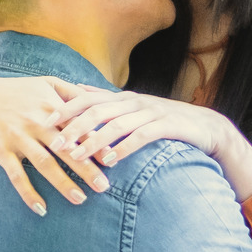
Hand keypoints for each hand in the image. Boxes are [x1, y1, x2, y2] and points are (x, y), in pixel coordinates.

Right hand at [0, 74, 109, 214]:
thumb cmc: (16, 91)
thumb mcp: (46, 83)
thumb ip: (72, 91)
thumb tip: (100, 98)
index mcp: (51, 107)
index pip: (78, 127)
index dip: (95, 142)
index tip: (113, 158)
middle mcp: (37, 123)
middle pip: (66, 148)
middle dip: (86, 168)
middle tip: (105, 187)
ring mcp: (19, 138)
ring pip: (44, 164)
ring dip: (63, 183)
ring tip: (81, 199)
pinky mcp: (2, 151)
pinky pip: (16, 176)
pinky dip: (28, 193)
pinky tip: (41, 209)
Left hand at [48, 91, 251, 201]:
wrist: (206, 127)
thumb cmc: (165, 122)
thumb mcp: (135, 110)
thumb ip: (108, 102)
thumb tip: (78, 91)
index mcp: (124, 98)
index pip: (89, 97)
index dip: (66, 108)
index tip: (45, 121)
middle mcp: (134, 102)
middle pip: (98, 109)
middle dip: (74, 126)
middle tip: (55, 142)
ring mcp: (151, 112)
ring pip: (117, 124)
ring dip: (95, 140)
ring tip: (78, 155)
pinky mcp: (167, 126)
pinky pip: (142, 136)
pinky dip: (125, 147)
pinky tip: (111, 160)